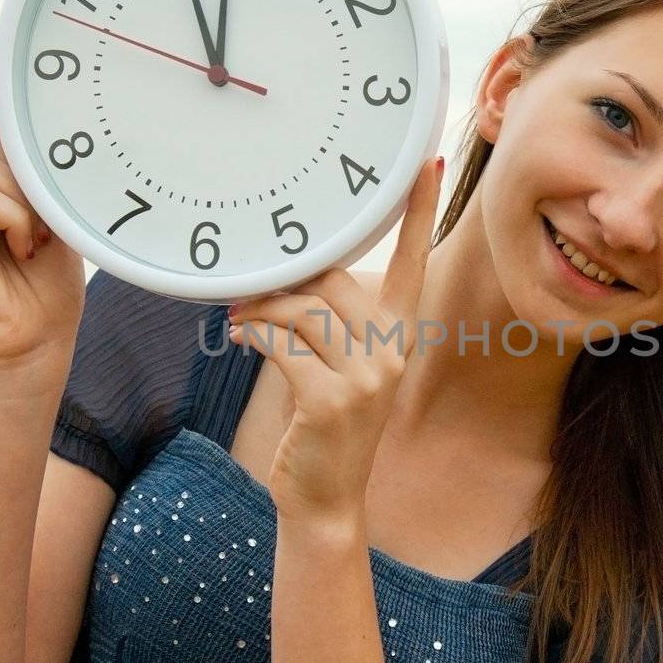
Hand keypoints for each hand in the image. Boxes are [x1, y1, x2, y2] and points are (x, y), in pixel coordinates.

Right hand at [0, 38, 85, 373]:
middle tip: (47, 216)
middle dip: (25, 162)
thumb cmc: (51, 282)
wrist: (38, 339)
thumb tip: (43, 131)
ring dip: (24, 198)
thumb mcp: (58, 214)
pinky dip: (12, 218)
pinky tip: (21, 247)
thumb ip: (41, 175)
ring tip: (35, 239)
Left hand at [226, 156, 444, 523]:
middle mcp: (392, 351)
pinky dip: (252, 337)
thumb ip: (326, 318)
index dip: (419, 211)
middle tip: (249, 292)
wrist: (324, 499)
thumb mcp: (336, 365)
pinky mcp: (331, 399)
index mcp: (399, 335)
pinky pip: (280, 343)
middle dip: (283, 282)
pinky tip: (241, 340)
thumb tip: (282, 273)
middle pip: (332, 280)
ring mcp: (367, 377)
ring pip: (301, 309)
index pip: (413, 262)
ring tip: (238, 322)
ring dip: (259, 311)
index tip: (424, 162)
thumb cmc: (321, 425)